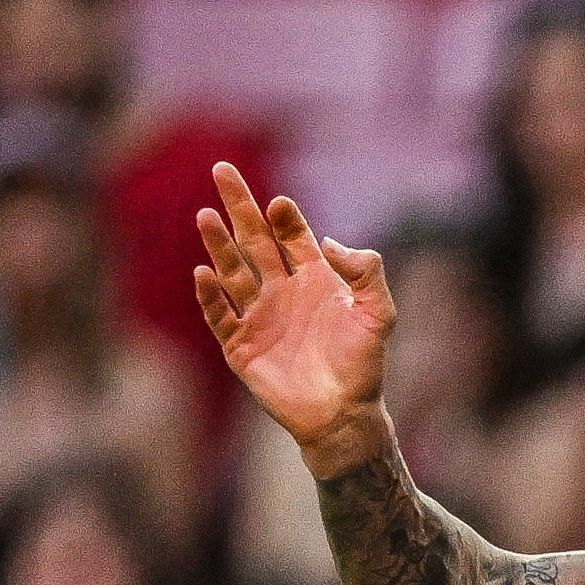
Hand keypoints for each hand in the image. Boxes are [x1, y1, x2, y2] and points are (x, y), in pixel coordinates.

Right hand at [191, 162, 394, 453]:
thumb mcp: (379, 314)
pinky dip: (211, 296)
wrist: (343, 414)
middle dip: (240, 207)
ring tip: (206, 215)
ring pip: (232, 271)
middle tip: (223, 170)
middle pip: (254, 241)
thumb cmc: (364, 366)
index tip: (280, 203)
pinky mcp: (239, 345)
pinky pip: (219, 314)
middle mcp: (282, 292)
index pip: (293, 237)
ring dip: (218, 244)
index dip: (286, 218)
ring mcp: (257, 316)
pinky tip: (204, 273)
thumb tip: (327, 241)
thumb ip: (367, 273)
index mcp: (314, 281)